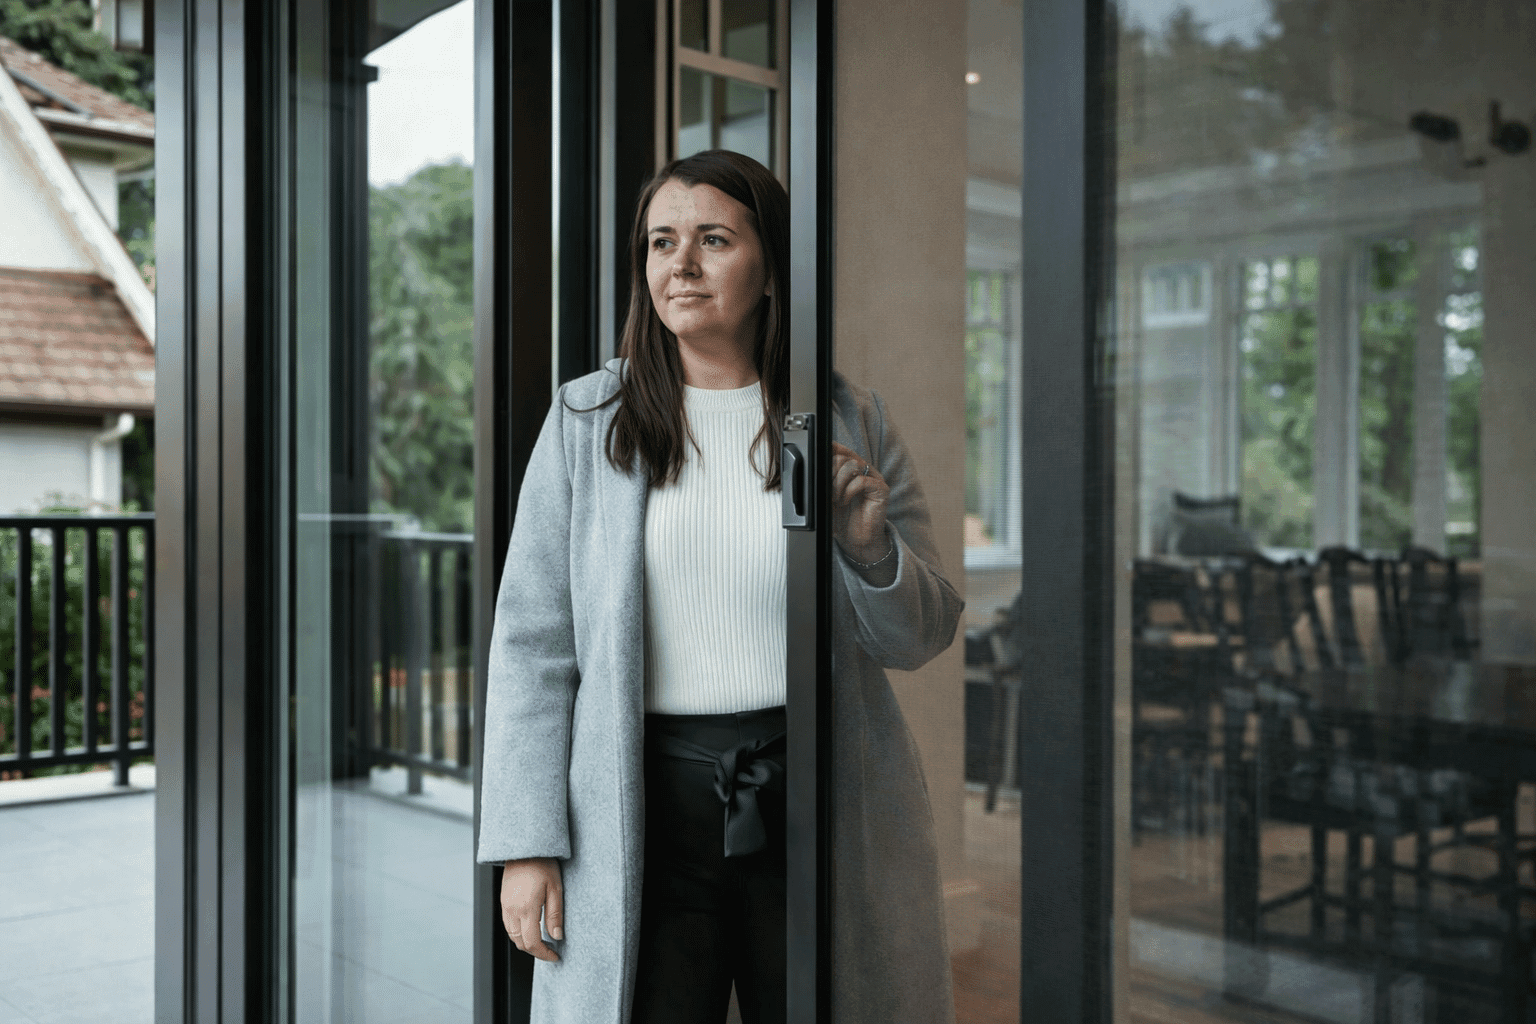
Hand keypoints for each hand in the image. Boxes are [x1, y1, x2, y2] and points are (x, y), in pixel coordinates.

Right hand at [501, 857, 562, 961]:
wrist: (524, 848)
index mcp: (526, 908)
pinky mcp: (503, 901)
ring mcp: (505, 906)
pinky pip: (508, 925)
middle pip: (521, 943)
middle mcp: (512, 910)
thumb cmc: (543, 864)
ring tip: (542, 941)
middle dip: (536, 951)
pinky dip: (519, 933)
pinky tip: (530, 928)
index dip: (544, 954)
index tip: (555, 956)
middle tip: (551, 951)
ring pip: (513, 936)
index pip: (532, 942)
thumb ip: (555, 915)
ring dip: (526, 943)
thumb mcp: (556, 889)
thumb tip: (557, 937)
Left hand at [830, 441, 890, 563]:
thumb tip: (814, 470)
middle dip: (830, 473)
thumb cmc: (843, 520)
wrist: (857, 541)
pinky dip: (848, 491)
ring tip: (836, 499)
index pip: (842, 450)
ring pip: (852, 466)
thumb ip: (824, 482)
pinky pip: (861, 481)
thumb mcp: (827, 498)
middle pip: (844, 457)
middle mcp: (864, 471)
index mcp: (852, 470)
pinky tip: (845, 501)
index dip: (831, 449)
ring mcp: (874, 479)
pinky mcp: (881, 490)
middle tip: (828, 491)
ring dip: (838, 483)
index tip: (818, 455)